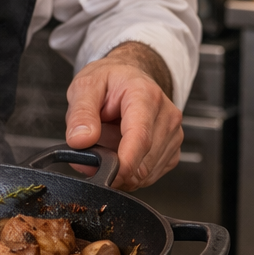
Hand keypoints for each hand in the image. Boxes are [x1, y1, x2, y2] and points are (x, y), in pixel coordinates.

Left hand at [63, 42, 181, 190]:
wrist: (129, 77)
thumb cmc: (110, 81)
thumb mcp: (84, 87)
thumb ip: (80, 114)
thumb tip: (81, 141)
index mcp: (145, 95)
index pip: (140, 138)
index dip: (124, 165)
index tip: (107, 177)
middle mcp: (166, 115)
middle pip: (144, 161)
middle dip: (115, 168)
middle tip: (93, 153)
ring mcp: (173, 134)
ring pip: (147, 173)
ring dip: (123, 170)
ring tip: (109, 144)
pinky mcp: (172, 150)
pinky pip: (151, 175)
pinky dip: (132, 172)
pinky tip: (122, 152)